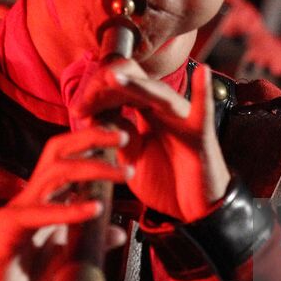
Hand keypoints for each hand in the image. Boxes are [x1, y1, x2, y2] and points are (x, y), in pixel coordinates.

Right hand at [0, 126, 130, 280]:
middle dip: (91, 138)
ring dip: (92, 169)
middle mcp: (32, 197)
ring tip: (122, 174)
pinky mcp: (7, 229)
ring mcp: (18, 210)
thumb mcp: (69, 261)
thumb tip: (120, 232)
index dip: (93, 143)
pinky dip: (68, 210)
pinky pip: (39, 213)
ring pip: (54, 173)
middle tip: (123, 138)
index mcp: (46, 200)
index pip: (68, 157)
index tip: (124, 140)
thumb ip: (91, 243)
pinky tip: (94, 210)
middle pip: (58, 151)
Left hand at [72, 61, 228, 221]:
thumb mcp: (131, 159)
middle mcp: (164, 110)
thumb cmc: (166, 181)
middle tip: (83, 102)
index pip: (120, 91)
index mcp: (146, 113)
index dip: (97, 94)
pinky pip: (204, 110)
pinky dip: (203, 91)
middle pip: (135, 85)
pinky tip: (203, 71)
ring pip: (158, 94)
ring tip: (113, 77)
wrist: (194, 209)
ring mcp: (183, 118)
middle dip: (106, 89)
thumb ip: (116, 138)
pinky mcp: (200, 133)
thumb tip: (93, 120)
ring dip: (136, 85)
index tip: (76, 108)